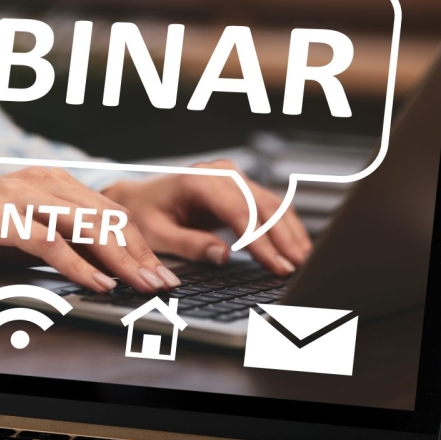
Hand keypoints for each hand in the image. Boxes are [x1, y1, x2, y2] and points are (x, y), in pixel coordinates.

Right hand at [0, 166, 176, 292]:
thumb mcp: (21, 236)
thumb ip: (58, 243)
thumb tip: (102, 269)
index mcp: (52, 181)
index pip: (109, 212)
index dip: (140, 244)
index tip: (161, 272)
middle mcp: (42, 180)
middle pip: (106, 217)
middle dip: (140, 254)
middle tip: (163, 284)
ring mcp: (21, 194)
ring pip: (86, 226)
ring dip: (119, 260)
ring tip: (142, 286)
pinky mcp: (1, 214)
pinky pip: (50, 242)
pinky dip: (78, 265)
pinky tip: (98, 283)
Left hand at [102, 159, 310, 275]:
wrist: (139, 197)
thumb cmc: (144, 214)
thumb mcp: (157, 234)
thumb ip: (189, 245)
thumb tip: (224, 255)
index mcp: (198, 181)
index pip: (239, 211)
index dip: (260, 240)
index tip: (276, 264)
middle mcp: (220, 172)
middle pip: (262, 205)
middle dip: (282, 239)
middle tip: (296, 267)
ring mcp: (233, 176)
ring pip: (272, 203)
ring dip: (289, 232)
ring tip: (301, 260)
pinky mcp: (240, 185)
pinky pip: (268, 205)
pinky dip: (284, 226)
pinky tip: (295, 245)